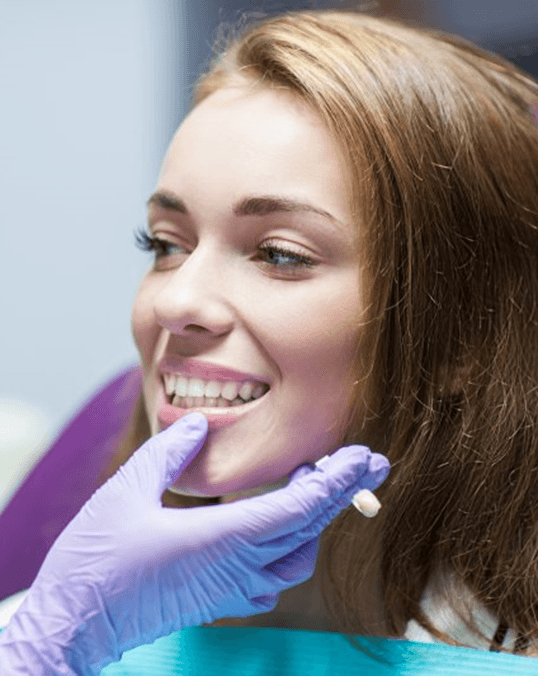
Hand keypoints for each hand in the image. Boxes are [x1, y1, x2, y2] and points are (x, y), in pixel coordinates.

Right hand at [0, 412, 388, 674]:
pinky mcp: (220, 601)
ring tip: (315, 485)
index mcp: (221, 538)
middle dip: (341, 492)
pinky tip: (280, 529)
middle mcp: (236, 568)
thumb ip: (169, 452)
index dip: (335, 481)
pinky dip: (290, 547)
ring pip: (297, 558)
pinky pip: (274, 577)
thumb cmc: (96, 559)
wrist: (75, 623)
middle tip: (367, 461)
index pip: (298, 509)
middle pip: (307, 529)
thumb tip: (199, 423)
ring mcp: (231, 590)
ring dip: (316, 520)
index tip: (362, 457)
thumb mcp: (127, 490)